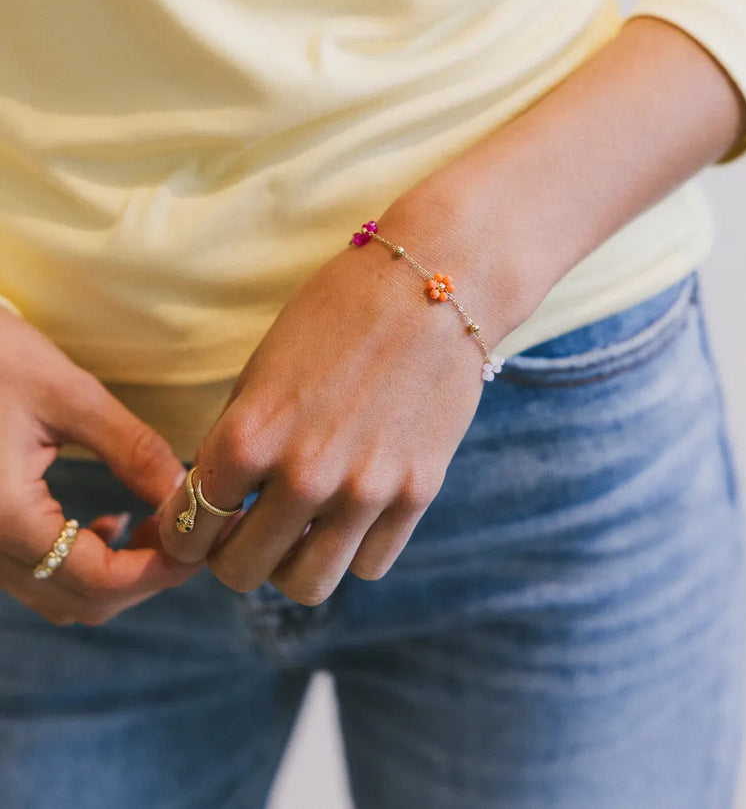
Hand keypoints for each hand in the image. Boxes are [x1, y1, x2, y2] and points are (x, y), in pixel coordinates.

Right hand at [0, 307, 201, 625]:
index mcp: (7, 517)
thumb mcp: (69, 394)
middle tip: (189, 530)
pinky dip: (84, 563)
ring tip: (159, 524)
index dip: (159, 571)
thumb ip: (131, 448)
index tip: (202, 544)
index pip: (98, 579)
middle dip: (145, 574)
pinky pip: (39, 574)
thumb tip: (185, 492)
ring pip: (61, 595)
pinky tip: (110, 523)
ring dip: (118, 573)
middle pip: (83, 600)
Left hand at [158, 199, 525, 605]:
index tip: (198, 526)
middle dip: (232, 556)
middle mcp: (306, 472)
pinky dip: (352, 548)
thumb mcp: (265, 366)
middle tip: (245, 530)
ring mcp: (366, 490)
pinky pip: (368, 563)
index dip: (186, 533)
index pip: (191, 526)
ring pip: (307, 585)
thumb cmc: (340, 311)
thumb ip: (240, 437)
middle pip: (242, 572)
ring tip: (298, 532)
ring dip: (292, 565)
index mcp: (252, 433)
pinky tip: (350, 513)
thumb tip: (217, 497)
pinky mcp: (418, 493)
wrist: (435, 285)